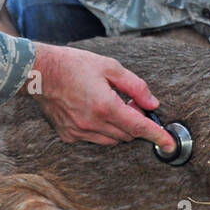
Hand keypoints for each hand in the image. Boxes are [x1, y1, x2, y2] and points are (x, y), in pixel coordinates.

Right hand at [29, 43, 174, 148]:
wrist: (39, 72)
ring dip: (118, 127)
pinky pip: (94, 139)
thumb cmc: (74, 65)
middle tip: (129, 103)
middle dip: (135, 122)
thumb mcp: (110, 67)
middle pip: (127, 134)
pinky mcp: (68, 135)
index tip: (170, 144)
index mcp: (105, 106)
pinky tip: (92, 111)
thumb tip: (152, 104)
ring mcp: (79, 132)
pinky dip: (101, 129)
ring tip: (109, 104)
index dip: (157, 136)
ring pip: (111, 140)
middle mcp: (93, 123)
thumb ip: (135, 86)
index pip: (139, 127)